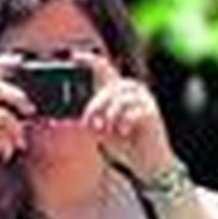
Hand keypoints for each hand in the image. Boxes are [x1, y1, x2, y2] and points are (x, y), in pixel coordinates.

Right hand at [0, 54, 33, 201]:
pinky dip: (6, 144)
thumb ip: (6, 120)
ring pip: (0, 114)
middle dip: (17, 97)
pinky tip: (6, 154)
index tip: (21, 59)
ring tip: (19, 143)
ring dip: (16, 130)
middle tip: (31, 111)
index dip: (3, 61)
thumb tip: (31, 115)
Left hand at [77, 52, 177, 177]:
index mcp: (119, 91)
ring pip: (120, 98)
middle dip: (96, 106)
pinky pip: (132, 111)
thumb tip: (65, 117)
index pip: (104, 69)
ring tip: (107, 130)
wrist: (148, 163)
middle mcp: (133, 91)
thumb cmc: (124, 144)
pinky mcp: (152, 112)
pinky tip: (123, 131)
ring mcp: (144, 100)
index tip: (74, 55)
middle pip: (109, 87)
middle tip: (89, 124)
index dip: (89, 60)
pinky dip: (123, 122)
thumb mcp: (100, 130)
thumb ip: (88, 120)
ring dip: (109, 115)